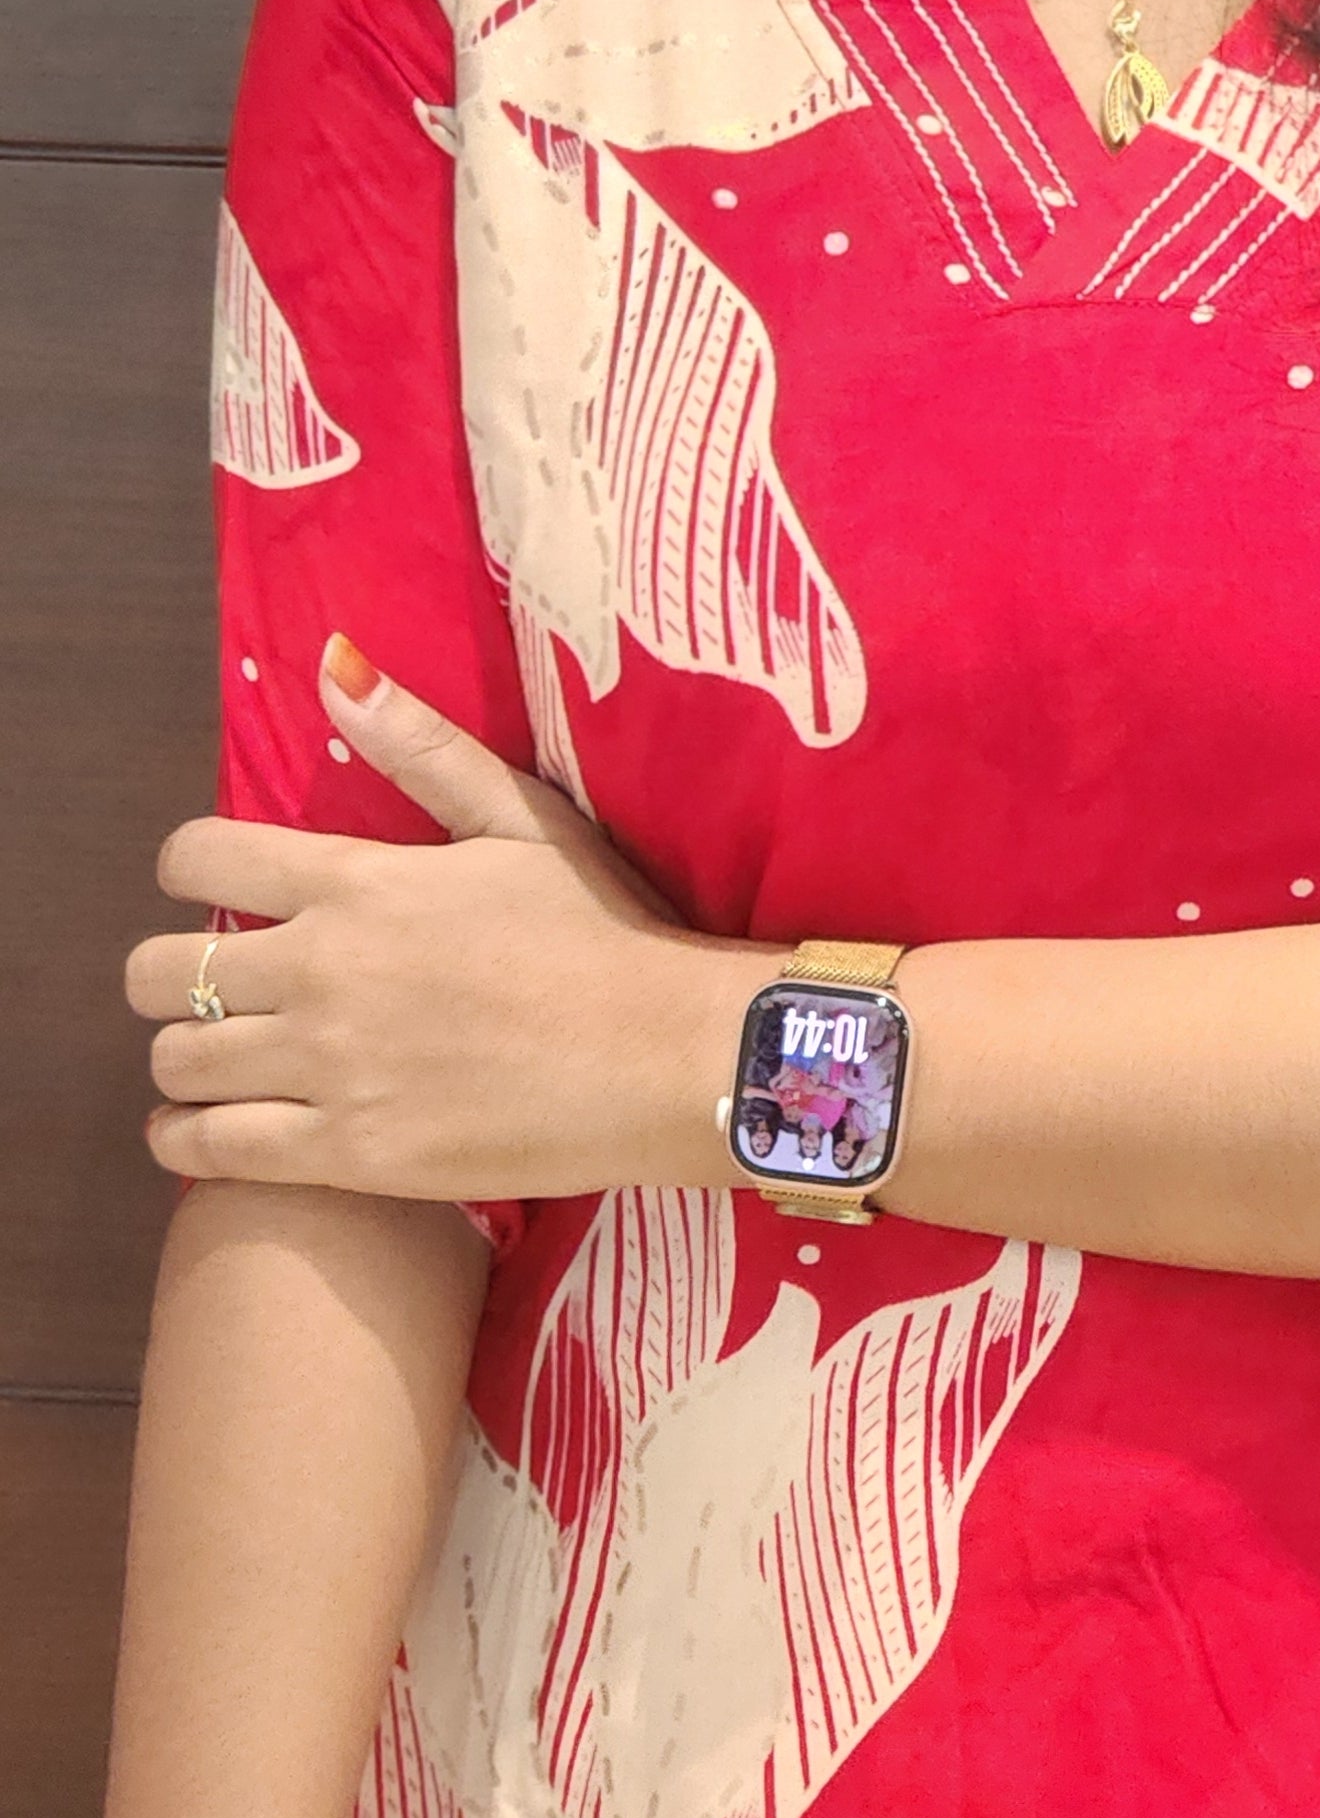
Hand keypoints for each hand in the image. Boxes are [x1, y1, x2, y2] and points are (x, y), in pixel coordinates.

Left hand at [128, 640, 766, 1199]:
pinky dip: (184, 1138)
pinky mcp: (347, 1154)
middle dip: (163, 970)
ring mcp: (328, 1068)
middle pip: (157, 970)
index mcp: (354, 881)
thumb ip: (421, 746)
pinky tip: (204, 1129)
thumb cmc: (601, 928)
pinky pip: (210, 1150)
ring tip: (220, 1058)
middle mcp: (321, 971)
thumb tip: (332, 663)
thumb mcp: (521, 817)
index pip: (197, 858)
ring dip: (181, 1055)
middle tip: (213, 984)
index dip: (185, 866)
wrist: (664, 1057)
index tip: (209, 886)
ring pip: (178, 1061)